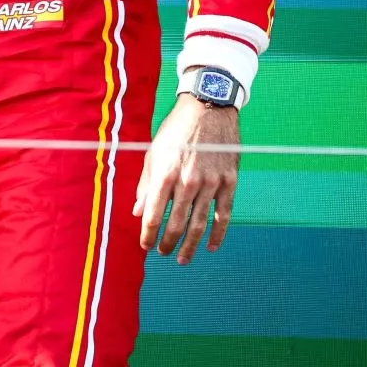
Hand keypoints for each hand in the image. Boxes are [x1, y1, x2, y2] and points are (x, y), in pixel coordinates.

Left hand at [134, 94, 239, 263]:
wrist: (208, 108)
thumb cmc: (176, 130)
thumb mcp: (153, 153)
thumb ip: (146, 184)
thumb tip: (138, 211)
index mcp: (165, 173)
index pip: (153, 214)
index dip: (147, 233)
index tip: (144, 245)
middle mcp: (188, 181)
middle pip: (176, 223)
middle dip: (168, 243)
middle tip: (162, 253)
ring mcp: (211, 183)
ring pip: (200, 224)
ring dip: (190, 245)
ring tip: (182, 258)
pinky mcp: (229, 182)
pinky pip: (224, 215)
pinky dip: (218, 234)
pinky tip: (211, 246)